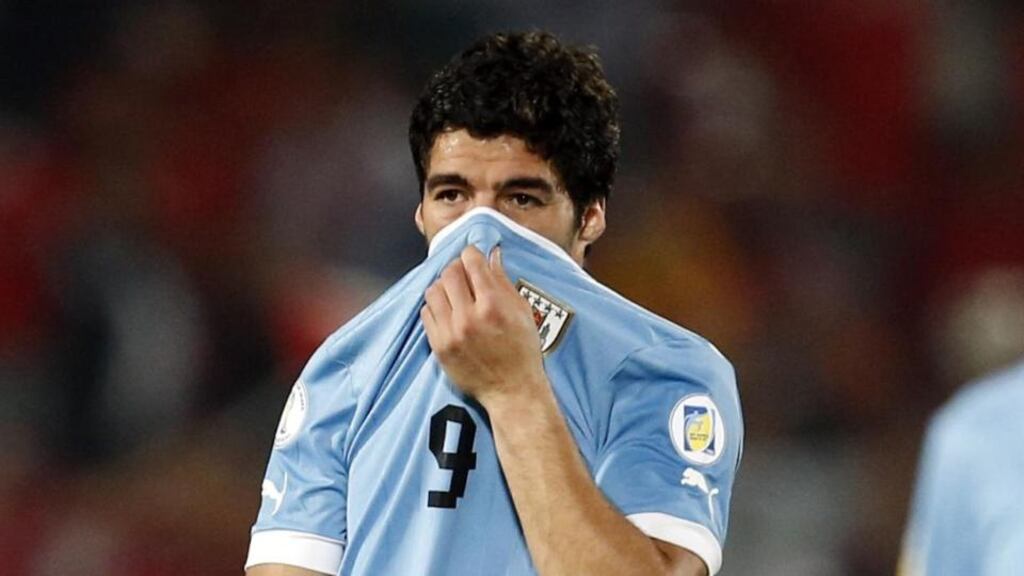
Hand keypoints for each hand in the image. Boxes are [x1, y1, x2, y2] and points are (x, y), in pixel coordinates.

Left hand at [421, 246, 546, 406]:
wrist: (512, 390)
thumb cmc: (522, 352)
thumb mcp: (521, 312)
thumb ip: (503, 281)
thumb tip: (491, 255)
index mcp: (493, 305)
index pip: (471, 262)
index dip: (472, 254)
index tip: (473, 256)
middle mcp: (469, 317)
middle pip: (449, 273)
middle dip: (457, 268)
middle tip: (465, 275)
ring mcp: (451, 333)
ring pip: (433, 290)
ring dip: (444, 286)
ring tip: (455, 293)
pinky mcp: (439, 347)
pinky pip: (426, 313)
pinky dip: (435, 306)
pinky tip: (448, 311)